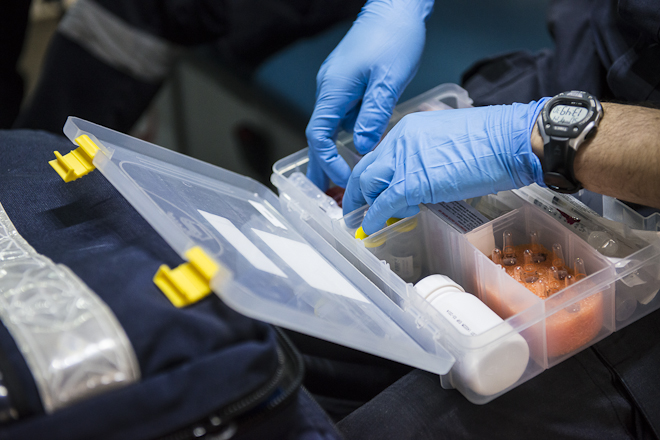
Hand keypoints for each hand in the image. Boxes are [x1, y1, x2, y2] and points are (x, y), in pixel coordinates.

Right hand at [305, 0, 433, 189]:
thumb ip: (374, 116)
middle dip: (320, 165)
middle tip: (322, 194)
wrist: (396, 7)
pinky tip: (359, 148)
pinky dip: (346, 135)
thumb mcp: (388, 81)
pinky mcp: (347, 82)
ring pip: (331, 126)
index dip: (328, 162)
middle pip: (318, 135)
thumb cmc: (394, 38)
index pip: (319, 136)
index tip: (344, 180)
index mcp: (334, 90)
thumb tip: (363, 147)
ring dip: (335, 152)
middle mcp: (329, 89)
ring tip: (343, 179)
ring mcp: (336, 85)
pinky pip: (342, 114)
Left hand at [343, 100, 548, 233]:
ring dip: (366, 205)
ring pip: (368, 185)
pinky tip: (371, 228)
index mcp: (409, 129)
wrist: (509, 141)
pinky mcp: (412, 182)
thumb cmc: (492, 142)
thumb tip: (423, 178)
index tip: (369, 191)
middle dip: (357, 193)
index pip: (379, 155)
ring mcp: (404, 160)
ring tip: (367, 221)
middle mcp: (400, 141)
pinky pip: (383, 203)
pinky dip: (374, 217)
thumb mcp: (449, 141)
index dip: (371, 177)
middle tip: (356, 210)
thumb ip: (428, 156)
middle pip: (365, 169)